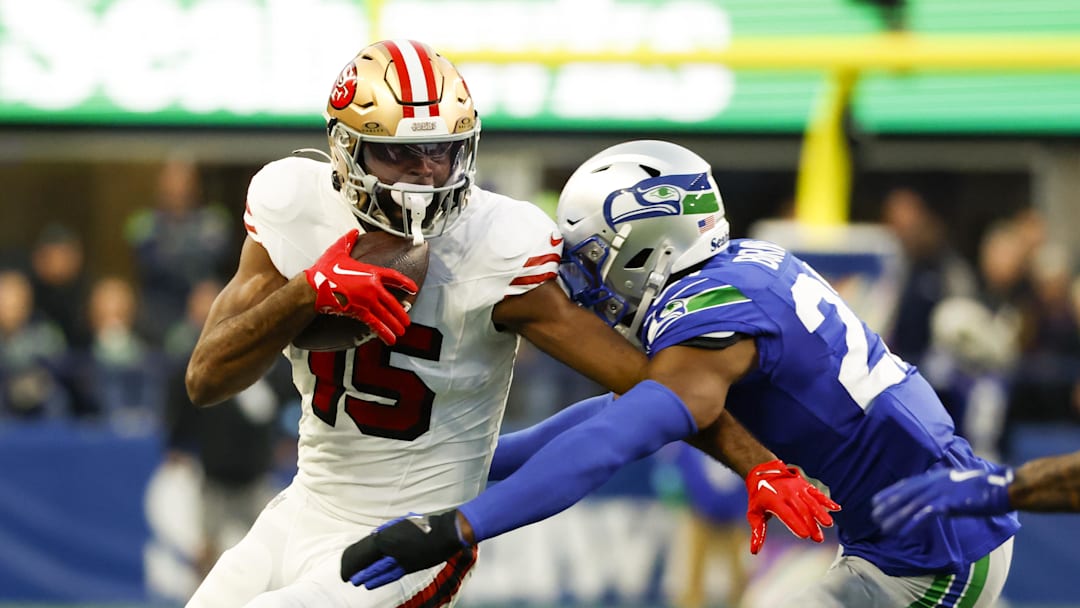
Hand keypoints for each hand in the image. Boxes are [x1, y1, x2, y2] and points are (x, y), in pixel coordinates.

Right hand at [304, 229, 417, 344]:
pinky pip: (375, 324)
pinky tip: (390, 339)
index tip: (413, 288)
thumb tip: (353, 232)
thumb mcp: (338, 250)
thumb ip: (348, 241)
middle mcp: (372, 288)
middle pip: (392, 301)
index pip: (393, 276)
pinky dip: (383, 332)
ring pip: (386, 315)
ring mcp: (366, 301)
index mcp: (370, 272)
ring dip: (395, 324)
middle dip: (401, 312)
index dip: (405, 282)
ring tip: (402, 331)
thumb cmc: (325, 270)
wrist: (314, 287)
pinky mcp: (359, 312)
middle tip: (407, 320)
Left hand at [341, 510, 466, 589]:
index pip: (367, 549)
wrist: (444, 533)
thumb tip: (375, 535)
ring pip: (380, 572)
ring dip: (368, 578)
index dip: (358, 557)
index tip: (351, 561)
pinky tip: (374, 584)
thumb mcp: (403, 521)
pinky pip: (392, 575)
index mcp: (388, 535)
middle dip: (361, 571)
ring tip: (359, 583)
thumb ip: (388, 529)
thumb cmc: (425, 524)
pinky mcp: (410, 567)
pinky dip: (381, 580)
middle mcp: (392, 549)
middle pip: (371, 563)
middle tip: (351, 577)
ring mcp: (401, 559)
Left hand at [745, 459, 840, 553]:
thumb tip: (755, 551)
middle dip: (810, 524)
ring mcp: (797, 487)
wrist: (761, 471)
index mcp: (773, 500)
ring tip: (828, 524)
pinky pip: (816, 493)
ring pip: (811, 501)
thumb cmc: (758, 497)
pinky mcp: (804, 484)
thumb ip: (758, 532)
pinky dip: (826, 500)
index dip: (795, 524)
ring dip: (820, 513)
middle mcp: (786, 492)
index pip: (786, 514)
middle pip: (801, 510)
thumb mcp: (754, 513)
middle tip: (818, 538)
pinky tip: (837, 508)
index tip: (804, 536)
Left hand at [871, 465, 1013, 534]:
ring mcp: (940, 491)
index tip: (877, 499)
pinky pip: (924, 515)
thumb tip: (938, 502)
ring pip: (910, 505)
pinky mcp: (948, 503)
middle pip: (905, 494)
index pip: (908, 484)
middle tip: (873, 513)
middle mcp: (934, 482)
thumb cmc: (985, 487)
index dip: (891, 492)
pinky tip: (901, 533)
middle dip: (888, 504)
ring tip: (882, 526)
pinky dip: (911, 524)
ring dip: (895, 517)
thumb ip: (946, 491)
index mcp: (937, 476)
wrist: (1001, 487)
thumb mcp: (961, 485)